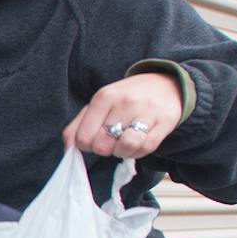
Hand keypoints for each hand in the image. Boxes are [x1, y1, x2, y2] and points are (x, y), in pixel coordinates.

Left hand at [62, 72, 182, 158]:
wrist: (167, 85)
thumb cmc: (126, 98)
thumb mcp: (100, 103)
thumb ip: (78, 125)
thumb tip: (69, 147)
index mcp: (104, 97)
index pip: (83, 137)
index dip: (86, 145)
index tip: (95, 138)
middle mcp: (125, 102)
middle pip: (102, 145)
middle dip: (104, 149)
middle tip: (111, 141)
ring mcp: (146, 112)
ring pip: (125, 147)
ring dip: (122, 152)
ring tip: (124, 143)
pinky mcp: (164, 122)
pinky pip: (146, 149)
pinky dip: (138, 152)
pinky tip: (138, 143)